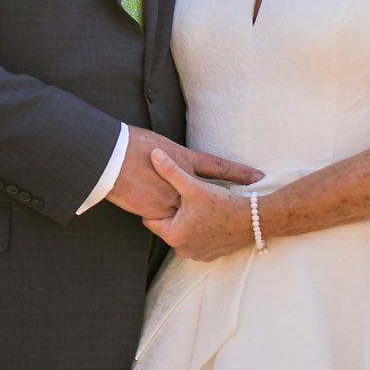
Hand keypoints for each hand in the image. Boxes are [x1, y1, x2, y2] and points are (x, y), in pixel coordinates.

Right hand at [105, 127, 263, 219]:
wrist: (110, 159)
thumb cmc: (129, 144)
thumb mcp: (156, 144)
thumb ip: (170, 158)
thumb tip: (170, 157)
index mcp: (185, 159)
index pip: (219, 166)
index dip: (239, 171)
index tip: (258, 176)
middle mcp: (183, 181)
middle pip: (201, 196)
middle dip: (211, 203)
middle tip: (225, 208)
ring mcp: (170, 199)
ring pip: (184, 212)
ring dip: (188, 217)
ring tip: (201, 221)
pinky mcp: (155, 212)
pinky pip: (165, 222)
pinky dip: (168, 223)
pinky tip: (170, 225)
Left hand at [142, 149, 253, 261]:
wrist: (252, 220)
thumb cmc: (222, 204)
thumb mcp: (193, 186)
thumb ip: (171, 171)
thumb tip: (154, 154)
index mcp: (173, 235)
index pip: (151, 220)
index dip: (157, 206)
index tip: (164, 195)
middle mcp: (182, 250)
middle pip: (167, 228)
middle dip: (172, 215)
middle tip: (181, 200)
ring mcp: (196, 255)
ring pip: (181, 235)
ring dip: (185, 225)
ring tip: (194, 209)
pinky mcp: (209, 256)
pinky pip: (196, 243)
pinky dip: (198, 233)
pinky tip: (206, 219)